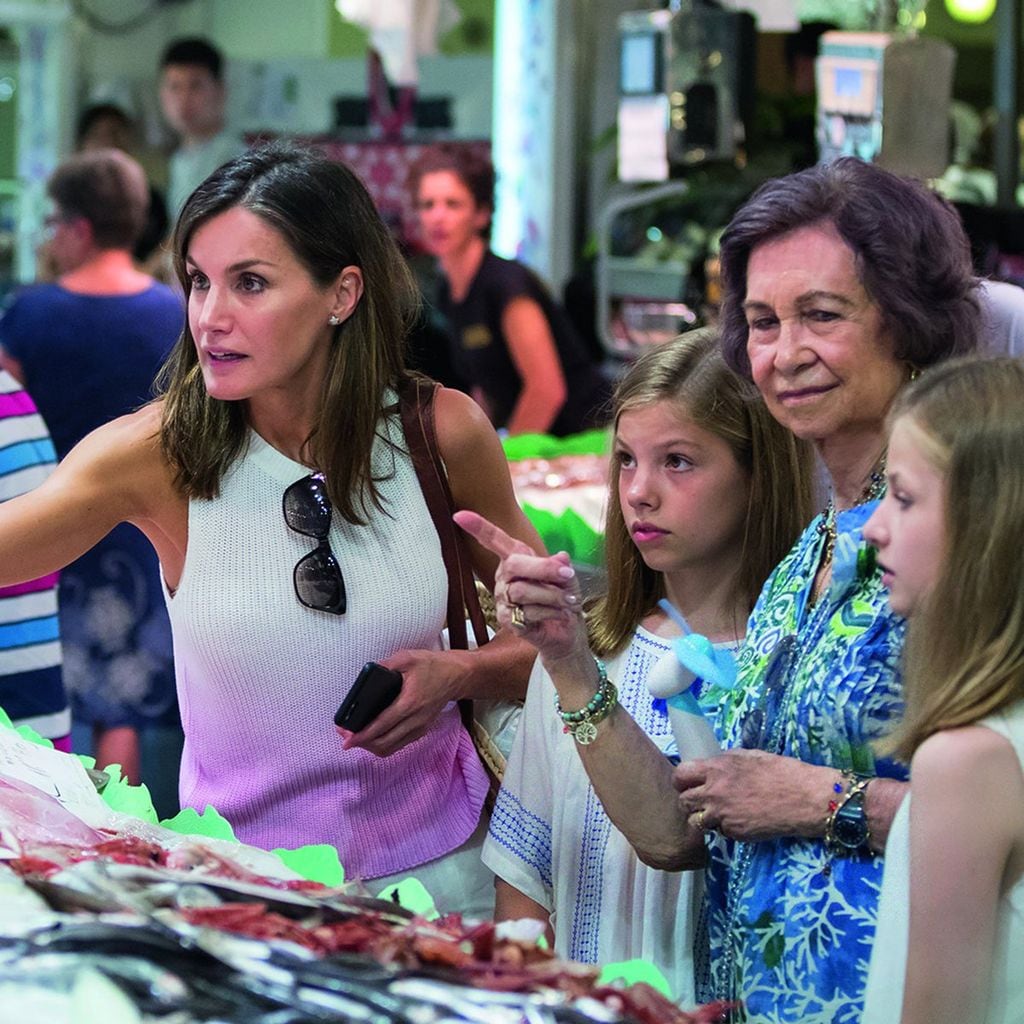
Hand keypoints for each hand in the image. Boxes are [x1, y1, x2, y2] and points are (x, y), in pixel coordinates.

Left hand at [338, 647, 466, 757]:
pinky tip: (373, 736)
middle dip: (362, 743)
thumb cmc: (433, 666)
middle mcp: (416, 720)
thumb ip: (386, 664)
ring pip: (391, 748)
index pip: (382, 726)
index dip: (362, 735)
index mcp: (410, 702)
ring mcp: (420, 728)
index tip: (347, 739)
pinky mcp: (422, 730)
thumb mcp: (408, 657)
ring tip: (357, 737)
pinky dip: (383, 744)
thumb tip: (367, 674)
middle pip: (384, 743)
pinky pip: (399, 745)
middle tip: (346, 736)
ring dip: (371, 746)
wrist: (457, 676)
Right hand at [454, 510, 585, 663]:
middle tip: (568, 575)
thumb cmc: (562, 597)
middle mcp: (504, 576)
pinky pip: (527, 612)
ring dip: (553, 595)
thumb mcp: (566, 576)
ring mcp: (503, 598)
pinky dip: (550, 612)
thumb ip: (560, 565)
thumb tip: (561, 558)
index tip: (459, 515)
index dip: (478, 527)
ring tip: (566, 601)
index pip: (493, 539)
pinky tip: (557, 614)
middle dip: (544, 568)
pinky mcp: (507, 619)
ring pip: (522, 591)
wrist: (567, 629)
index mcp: (514, 558)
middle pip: (514, 564)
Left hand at [674, 749, 833, 841]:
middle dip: (690, 801)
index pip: (680, 776)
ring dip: (705, 817)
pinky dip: (725, 828)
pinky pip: (720, 832)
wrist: (804, 798)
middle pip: (684, 802)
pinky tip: (739, 821)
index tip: (688, 782)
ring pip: (698, 821)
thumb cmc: (781, 771)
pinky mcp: (735, 834)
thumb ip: (725, 761)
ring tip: (719, 813)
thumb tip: (714, 765)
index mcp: (716, 770)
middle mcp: (714, 793)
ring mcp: (723, 816)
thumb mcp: (749, 756)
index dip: (682, 780)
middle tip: (702, 800)